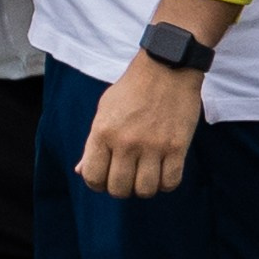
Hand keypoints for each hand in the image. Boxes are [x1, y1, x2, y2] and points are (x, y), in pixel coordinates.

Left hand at [78, 49, 204, 199]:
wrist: (166, 67)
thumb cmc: (132, 90)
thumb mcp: (104, 111)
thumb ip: (92, 144)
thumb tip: (81, 171)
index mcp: (103, 132)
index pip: (93, 177)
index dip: (97, 183)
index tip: (106, 177)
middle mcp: (126, 142)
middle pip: (119, 189)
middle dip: (121, 188)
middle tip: (127, 176)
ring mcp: (153, 145)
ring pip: (145, 190)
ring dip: (144, 188)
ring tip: (146, 174)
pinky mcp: (177, 146)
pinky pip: (170, 182)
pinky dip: (166, 183)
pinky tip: (163, 171)